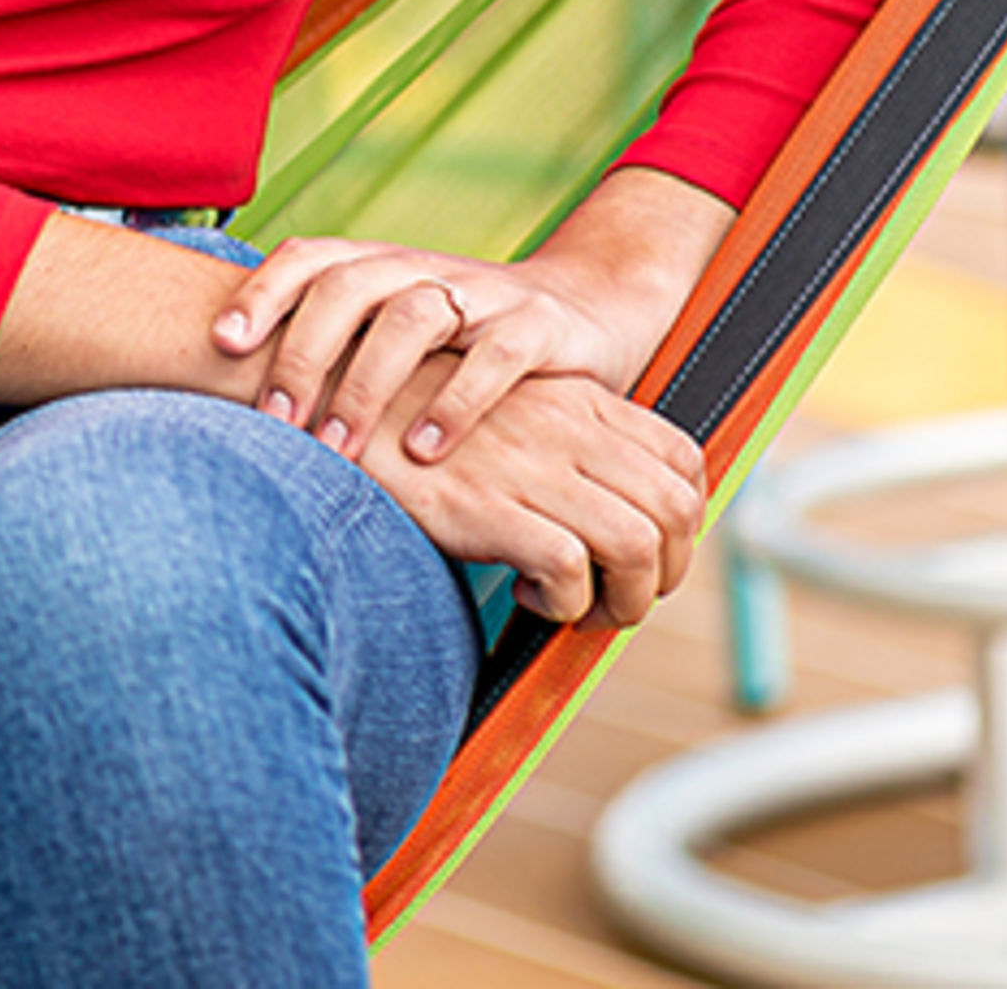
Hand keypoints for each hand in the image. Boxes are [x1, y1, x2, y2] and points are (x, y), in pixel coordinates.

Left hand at [216, 235, 658, 467]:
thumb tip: (226, 385)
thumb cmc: (462, 339)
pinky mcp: (539, 327)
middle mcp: (422, 268)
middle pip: (348, 287)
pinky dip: (456, 403)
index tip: (220, 343)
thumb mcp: (393, 332)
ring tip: (336, 448)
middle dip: (303, 353)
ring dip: (366, 385)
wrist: (586, 311)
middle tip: (274, 421)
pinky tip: (425, 451)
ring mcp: (483, 293)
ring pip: (411, 318)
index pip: (308, 257)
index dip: (262, 291)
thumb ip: (331, 347)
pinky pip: (496, 358)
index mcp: (379, 264)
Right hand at [357, 361, 701, 626]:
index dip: (682, 519)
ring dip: (623, 597)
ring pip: (637, 544)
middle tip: (619, 594)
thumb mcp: (496, 408)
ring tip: (577, 607)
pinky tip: (522, 591)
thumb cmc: (402, 414)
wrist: (324, 398)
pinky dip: (562, 600)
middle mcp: (565, 427)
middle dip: (667, 571)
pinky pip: (569, 568)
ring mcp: (528, 465)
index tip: (647, 552)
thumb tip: (594, 501)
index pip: (682, 458)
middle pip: (676, 507)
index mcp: (574, 398)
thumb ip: (553, 439)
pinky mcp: (486, 506)